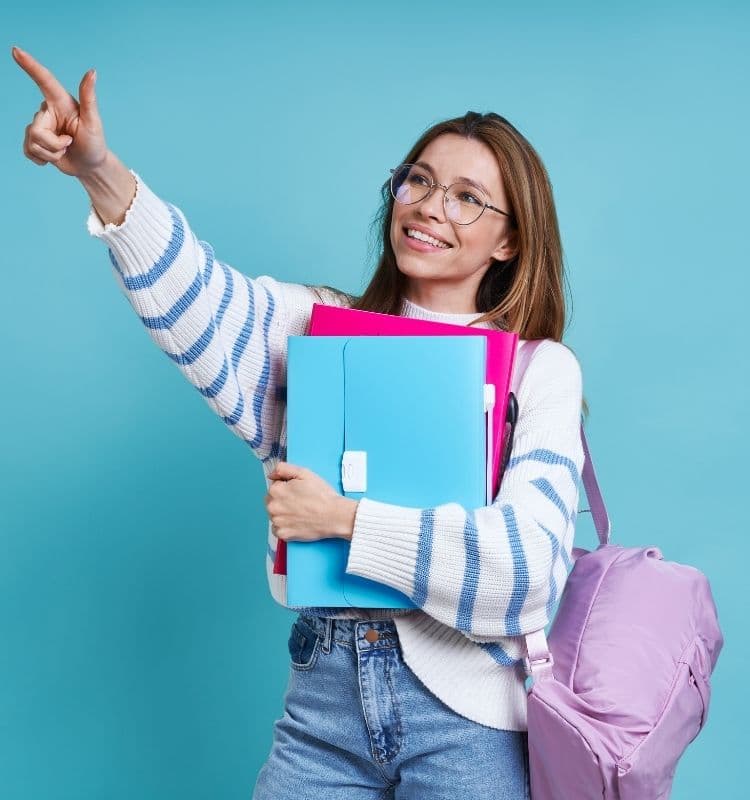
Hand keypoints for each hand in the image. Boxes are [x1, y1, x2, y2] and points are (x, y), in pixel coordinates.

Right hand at [12, 46, 107, 177]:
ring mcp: (39, 127)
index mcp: (60, 102)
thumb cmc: (95, 143)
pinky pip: (29, 151)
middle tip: (70, 143)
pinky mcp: (34, 142)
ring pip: (33, 142)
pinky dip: (44, 159)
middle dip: (54, 145)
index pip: (43, 81)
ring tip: (65, 149)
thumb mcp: (93, 122)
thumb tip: (92, 71)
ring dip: (52, 153)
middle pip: (36, 129)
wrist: (91, 166)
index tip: (16, 50)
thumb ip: (89, 97)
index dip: (29, 65)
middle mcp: (47, 112)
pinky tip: (55, 156)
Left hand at [265, 462, 357, 541]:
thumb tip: (271, 475)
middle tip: (300, 502)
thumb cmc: (321, 494)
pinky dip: (285, 527)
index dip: (287, 487)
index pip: (274, 486)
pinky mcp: (283, 534)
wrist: (334, 515)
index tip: (298, 492)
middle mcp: (272, 507)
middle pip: (272, 501)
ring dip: (283, 513)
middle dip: (282, 500)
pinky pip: (277, 529)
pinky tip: (297, 522)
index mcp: (276, 490)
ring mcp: (277, 522)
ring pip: (275, 515)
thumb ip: (284, 469)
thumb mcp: (304, 473)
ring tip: (300, 512)